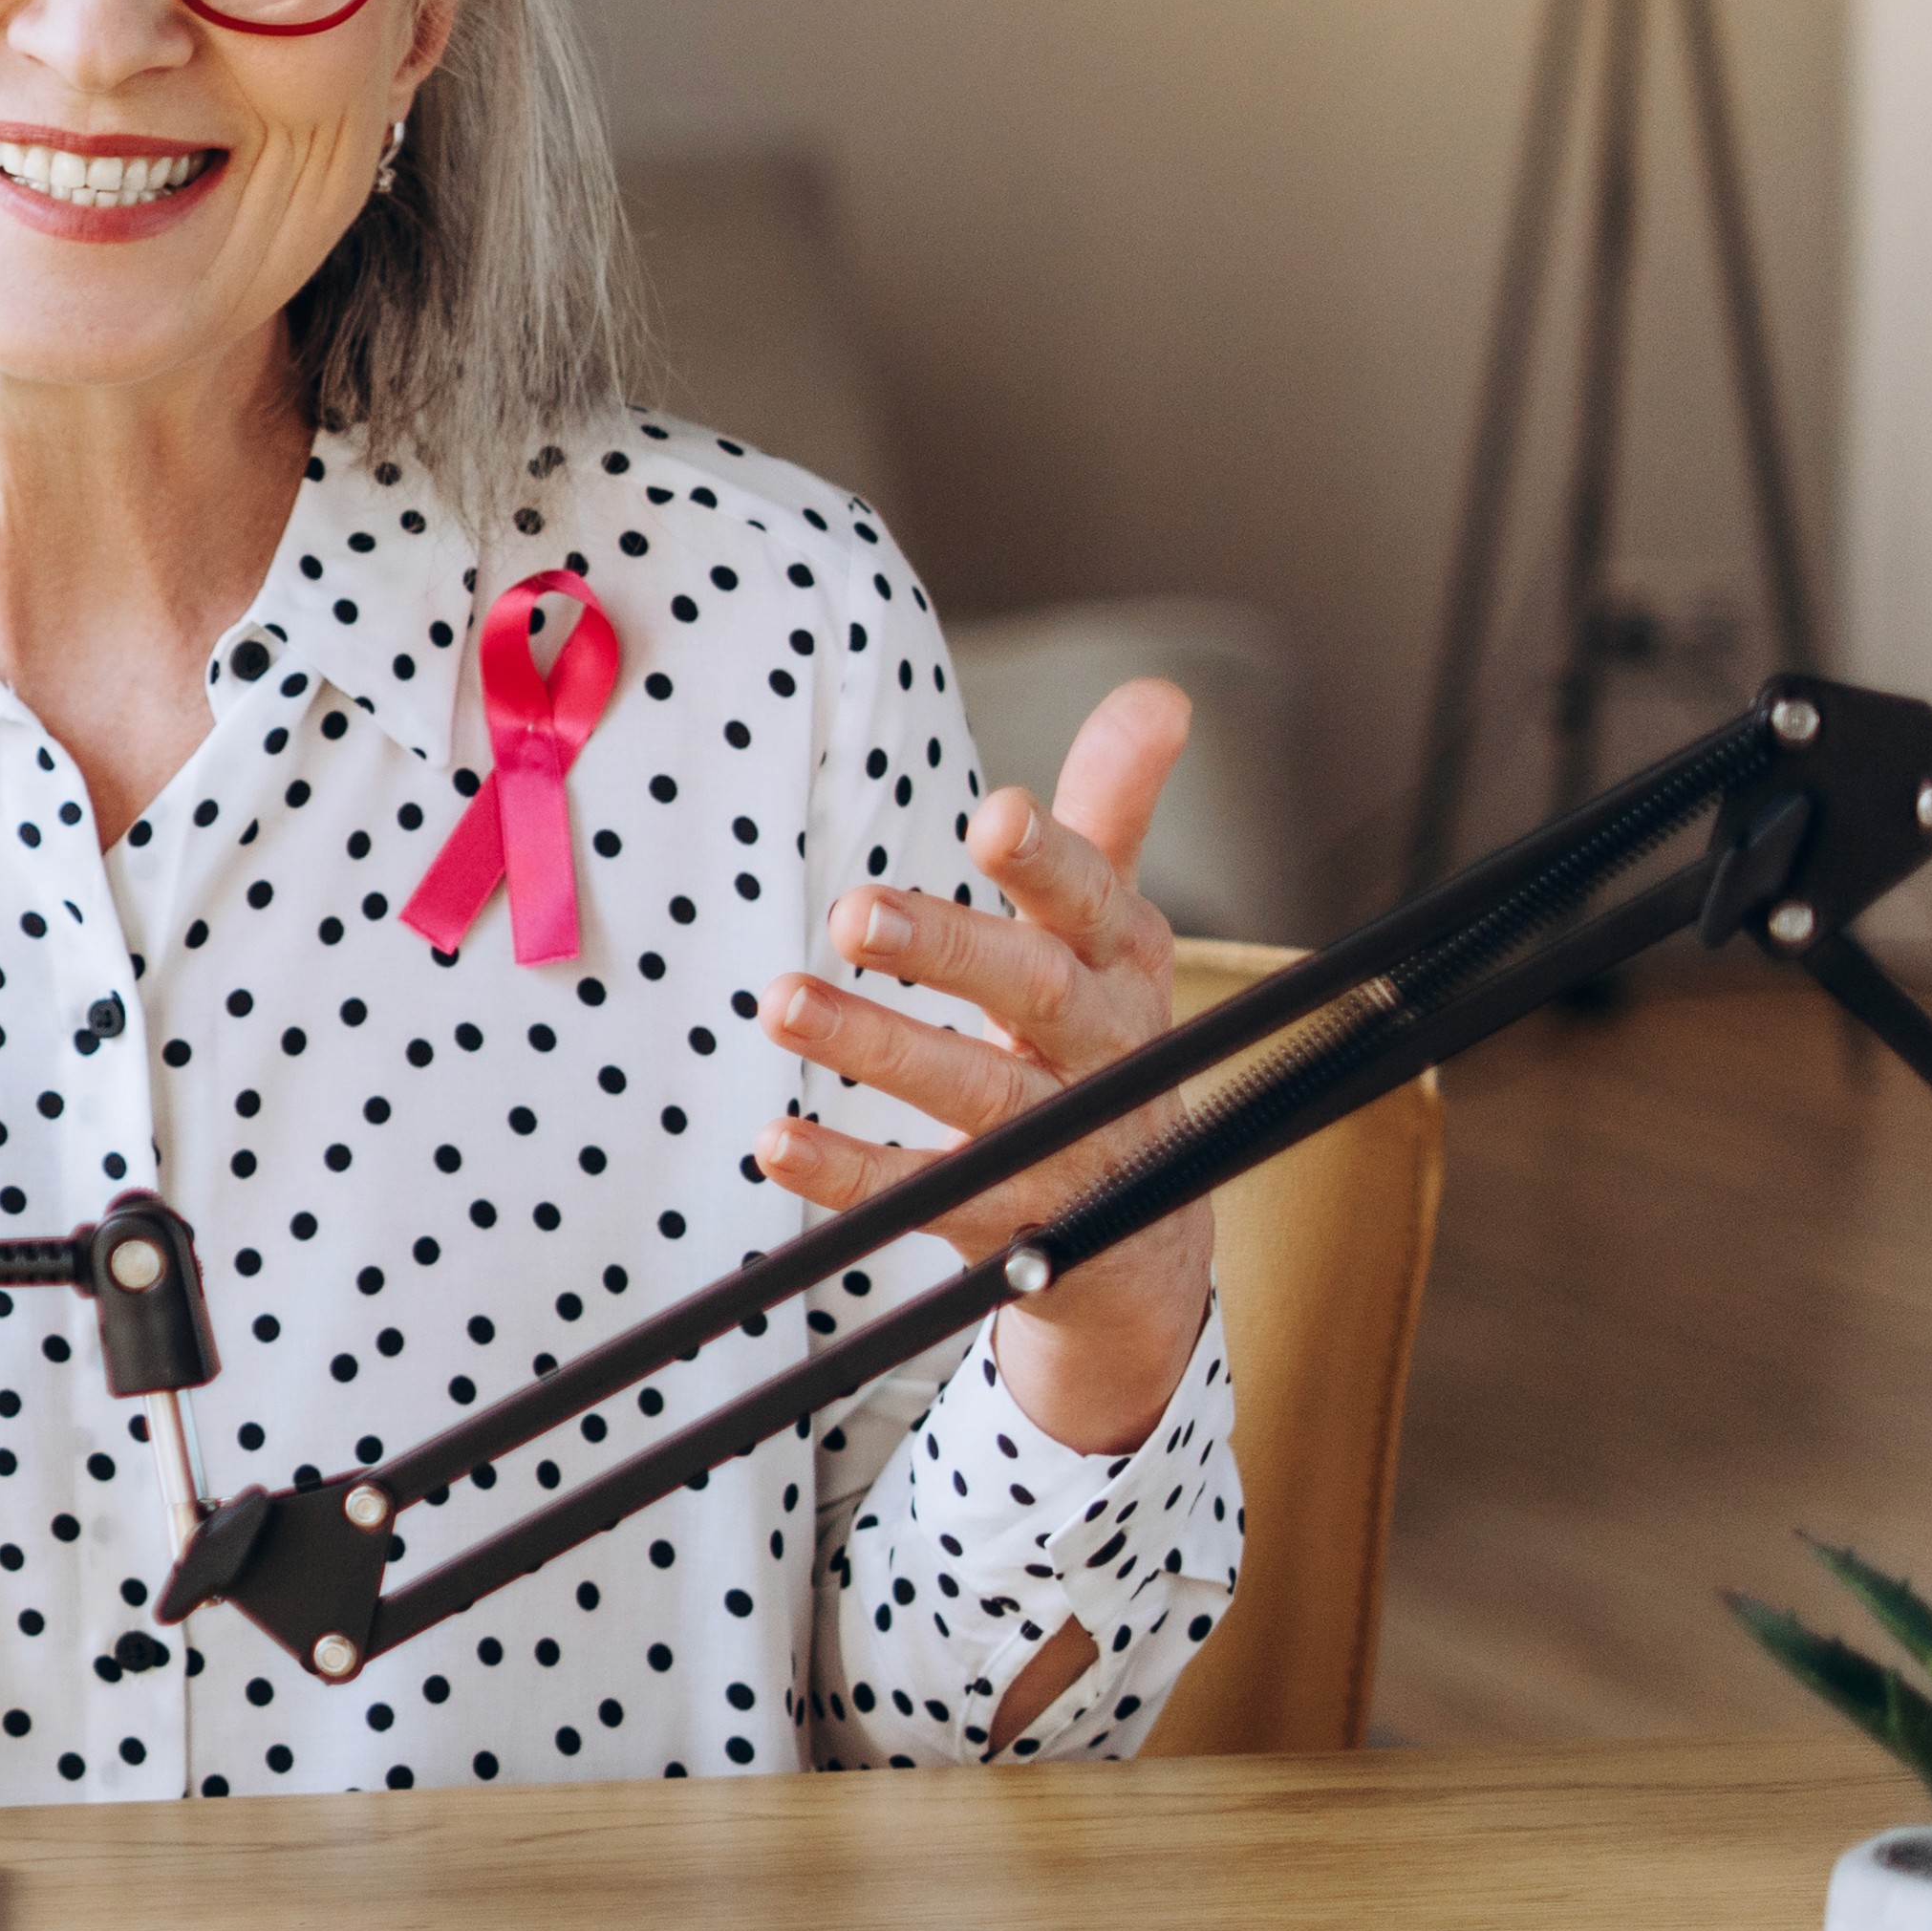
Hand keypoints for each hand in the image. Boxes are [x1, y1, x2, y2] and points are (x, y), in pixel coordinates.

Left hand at [755, 681, 1214, 1457]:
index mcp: (1127, 968)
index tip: (994, 814)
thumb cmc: (1101, 1043)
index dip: (1055, 862)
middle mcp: (1110, 1054)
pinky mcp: (1014, 1228)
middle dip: (949, 950)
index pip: (1100, 904)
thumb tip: (1157, 692)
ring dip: (877, 1049)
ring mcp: (1068, 1147)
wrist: (1144, 1239)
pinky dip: (849, 1173)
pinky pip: (925, 1201)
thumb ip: (1112, 815)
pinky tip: (774, 1140)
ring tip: (780, 1004)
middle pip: (1035, 996)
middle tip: (852, 910)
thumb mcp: (1112, 935)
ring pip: (979, 1100)